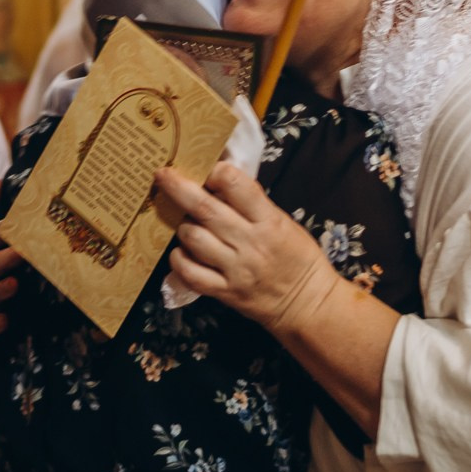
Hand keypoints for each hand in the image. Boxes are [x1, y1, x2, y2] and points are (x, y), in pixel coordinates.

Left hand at [156, 163, 337, 334]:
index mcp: (268, 221)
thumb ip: (253, 205)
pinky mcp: (225, 292)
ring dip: (182, 225)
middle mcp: (249, 243)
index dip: (215, 172)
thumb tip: (219, 183)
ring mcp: (235, 269)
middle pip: (206, 209)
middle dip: (179, 188)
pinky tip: (180, 252)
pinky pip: (191, 273)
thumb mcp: (283, 222)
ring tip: (183, 221)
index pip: (236, 185)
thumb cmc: (298, 257)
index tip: (206, 169)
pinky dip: (179, 259)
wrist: (307, 303)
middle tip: (163, 175)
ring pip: (194, 238)